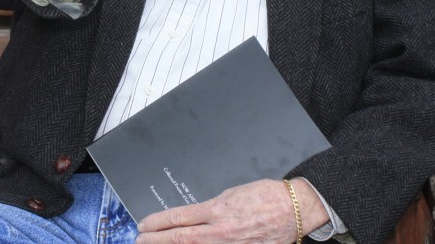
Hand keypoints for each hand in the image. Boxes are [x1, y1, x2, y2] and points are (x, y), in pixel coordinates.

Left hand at [135, 178, 327, 243]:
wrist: (294, 209)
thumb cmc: (266, 196)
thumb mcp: (232, 194)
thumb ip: (212, 207)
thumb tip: (194, 216)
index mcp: (217, 210)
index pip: (179, 217)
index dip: (157, 223)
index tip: (143, 225)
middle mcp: (221, 230)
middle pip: (181, 237)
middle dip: (157, 240)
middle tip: (140, 241)